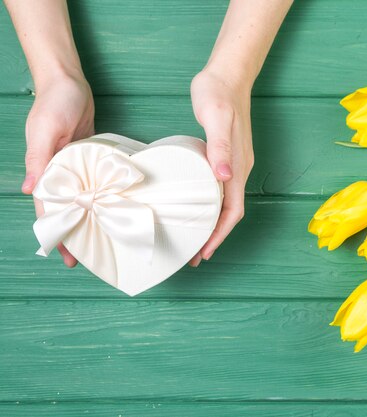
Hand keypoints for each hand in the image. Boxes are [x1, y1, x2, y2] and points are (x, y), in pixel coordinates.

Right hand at [22, 74, 94, 266]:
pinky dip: (99, 196)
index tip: (64, 254)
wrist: (68, 82)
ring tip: (100, 239)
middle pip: (67, 208)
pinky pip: (94, 181)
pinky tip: (109, 209)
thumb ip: (39, 160)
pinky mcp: (89, 155)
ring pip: (81, 198)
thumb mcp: (44, 131)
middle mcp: (58, 170)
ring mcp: (75, 164)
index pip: (50, 208)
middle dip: (74, 233)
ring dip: (88, 218)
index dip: (56, 231)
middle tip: (85, 257)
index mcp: (43, 168)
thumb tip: (30, 191)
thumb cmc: (54, 103)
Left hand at [189, 69, 253, 265]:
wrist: (227, 75)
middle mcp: (239, 168)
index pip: (233, 210)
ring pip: (225, 203)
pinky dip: (208, 205)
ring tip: (192, 237)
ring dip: (211, 224)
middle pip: (230, 213)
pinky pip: (219, 190)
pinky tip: (194, 206)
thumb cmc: (219, 94)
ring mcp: (233, 163)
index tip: (204, 251)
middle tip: (193, 255)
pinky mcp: (224, 156)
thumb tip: (225, 176)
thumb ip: (221, 146)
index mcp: (238, 165)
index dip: (219, 234)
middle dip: (214, 236)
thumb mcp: (216, 118)